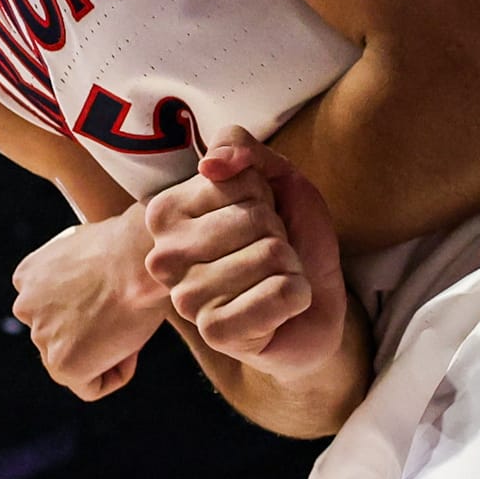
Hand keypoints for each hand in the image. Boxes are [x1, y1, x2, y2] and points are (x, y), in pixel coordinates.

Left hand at [12, 206, 166, 399]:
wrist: (138, 256)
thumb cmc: (129, 248)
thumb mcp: (89, 249)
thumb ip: (75, 276)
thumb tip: (90, 298)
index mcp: (27, 276)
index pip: (53, 311)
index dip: (91, 309)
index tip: (116, 296)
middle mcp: (24, 306)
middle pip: (63, 338)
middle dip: (95, 333)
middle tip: (127, 312)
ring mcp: (41, 336)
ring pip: (78, 363)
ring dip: (107, 351)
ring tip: (131, 324)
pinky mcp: (62, 363)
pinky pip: (91, 387)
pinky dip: (116, 373)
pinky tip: (132, 346)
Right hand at [142, 130, 346, 377]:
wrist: (315, 303)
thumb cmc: (291, 238)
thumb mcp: (274, 177)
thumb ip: (240, 146)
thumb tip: (209, 164)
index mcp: (167, 211)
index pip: (239, 181)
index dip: (265, 198)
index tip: (257, 219)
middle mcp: (164, 255)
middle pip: (256, 218)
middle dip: (280, 234)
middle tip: (269, 255)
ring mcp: (186, 297)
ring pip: (271, 256)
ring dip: (290, 267)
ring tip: (273, 279)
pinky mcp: (214, 332)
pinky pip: (280, 294)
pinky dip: (296, 296)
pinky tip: (279, 308)